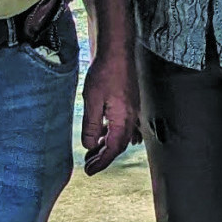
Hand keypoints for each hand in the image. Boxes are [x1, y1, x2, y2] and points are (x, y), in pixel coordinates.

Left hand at [81, 48, 140, 175]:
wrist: (117, 50)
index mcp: (123, 119)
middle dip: (104, 157)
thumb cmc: (105, 72)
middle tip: (89, 165)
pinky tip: (101, 132)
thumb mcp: (92, 101)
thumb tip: (90, 145)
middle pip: (119, 145)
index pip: (113, 149)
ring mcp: (132, 109)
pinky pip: (122, 125)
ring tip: (93, 151)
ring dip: (107, 145)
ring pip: (121, 135)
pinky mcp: (129, 102)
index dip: (102, 162)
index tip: (90, 171)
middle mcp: (131, 117)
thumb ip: (91, 126)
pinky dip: (111, 133)